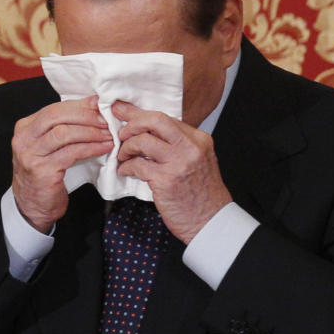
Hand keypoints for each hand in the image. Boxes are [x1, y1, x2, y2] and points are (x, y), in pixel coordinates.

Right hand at [11, 96, 113, 232]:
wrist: (32, 206)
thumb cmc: (45, 174)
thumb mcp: (49, 147)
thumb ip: (63, 128)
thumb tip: (92, 108)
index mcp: (26, 128)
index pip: (54, 109)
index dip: (79, 105)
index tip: (99, 104)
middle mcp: (24, 139)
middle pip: (57, 116)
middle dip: (85, 116)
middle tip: (106, 119)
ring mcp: (31, 155)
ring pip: (64, 133)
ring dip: (90, 132)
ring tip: (108, 134)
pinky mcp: (42, 171)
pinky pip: (71, 153)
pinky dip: (91, 148)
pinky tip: (104, 148)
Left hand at [112, 101, 231, 243]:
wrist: (212, 221)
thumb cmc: (202, 194)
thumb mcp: (197, 161)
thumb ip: (178, 145)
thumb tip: (149, 130)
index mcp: (199, 139)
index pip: (165, 118)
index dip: (140, 115)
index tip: (123, 111)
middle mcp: (190, 147)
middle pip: (155, 120)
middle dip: (132, 123)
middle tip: (122, 133)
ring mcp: (178, 163)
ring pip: (142, 141)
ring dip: (126, 148)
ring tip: (123, 156)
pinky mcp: (165, 181)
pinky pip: (137, 166)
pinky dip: (126, 167)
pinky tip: (125, 171)